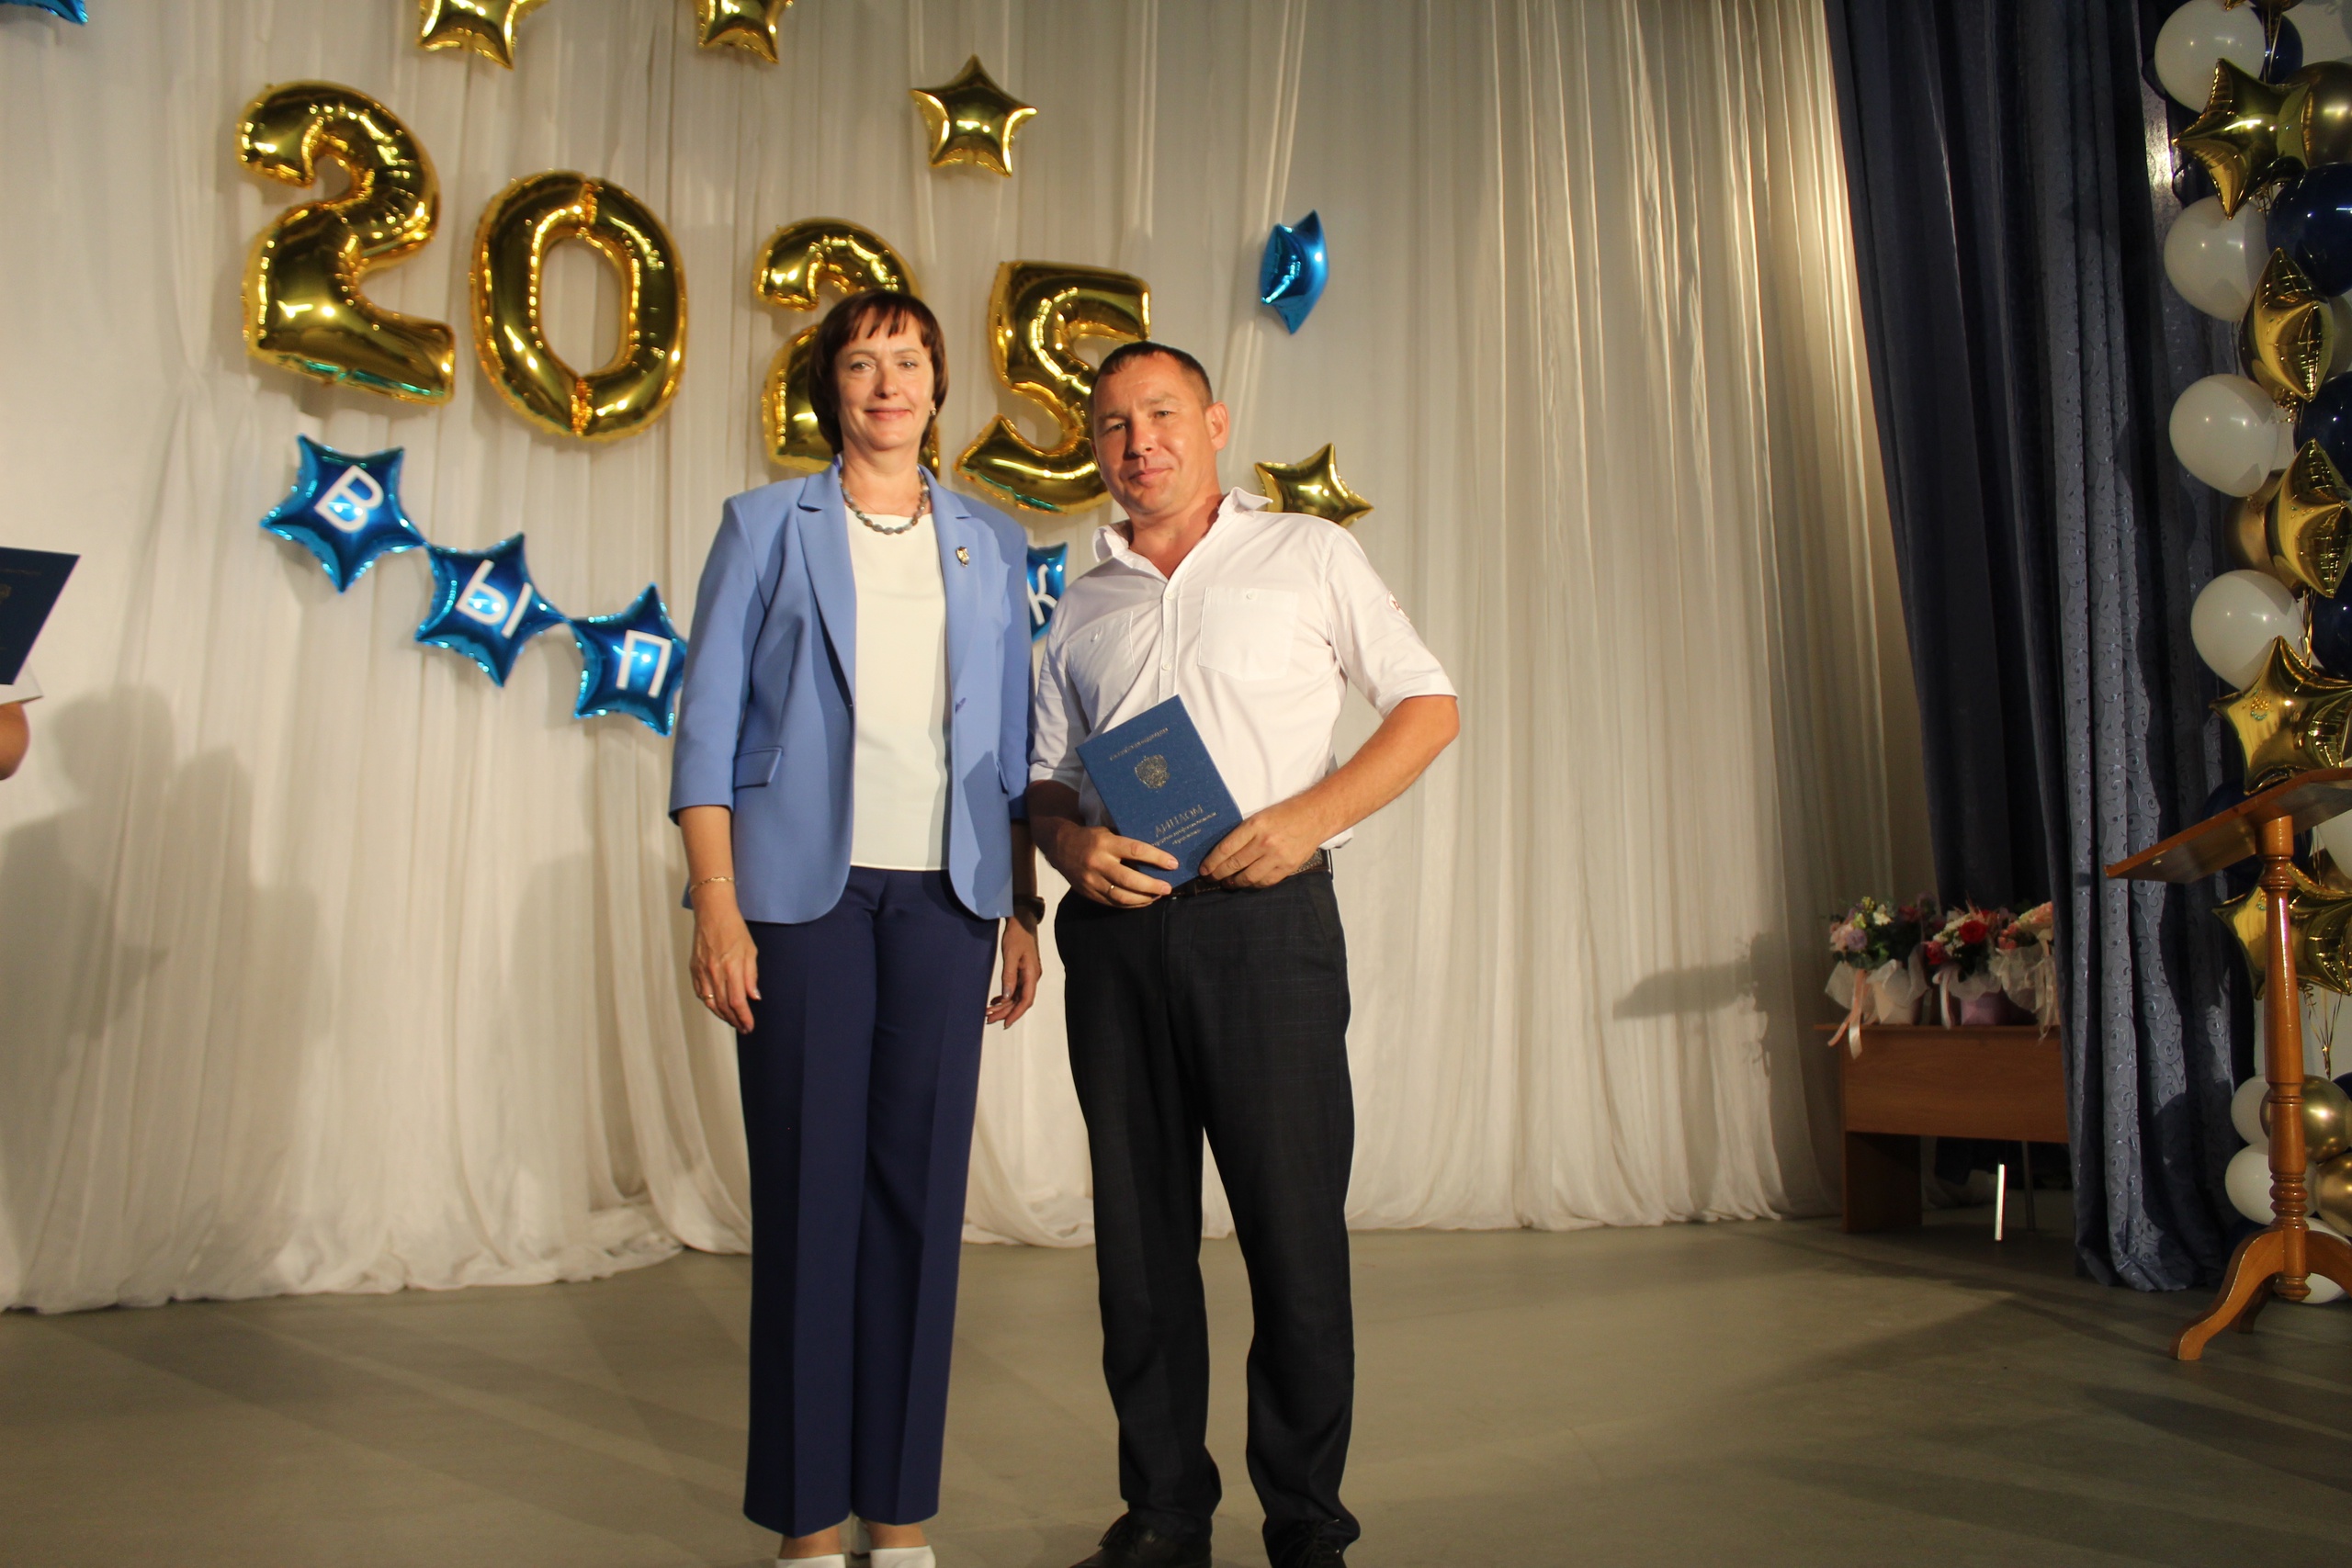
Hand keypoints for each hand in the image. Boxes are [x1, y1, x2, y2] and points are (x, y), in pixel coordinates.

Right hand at [690, 902, 759, 1032]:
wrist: (713, 913)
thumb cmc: (734, 930)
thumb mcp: (750, 951)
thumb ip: (751, 976)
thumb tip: (754, 997)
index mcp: (731, 968)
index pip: (737, 1001)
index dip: (743, 1017)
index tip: (749, 1026)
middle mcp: (714, 972)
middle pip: (723, 1006)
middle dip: (734, 1020)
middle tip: (743, 1028)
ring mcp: (701, 971)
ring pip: (710, 1002)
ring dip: (722, 1015)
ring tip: (732, 1021)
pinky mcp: (694, 968)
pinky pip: (701, 993)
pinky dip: (709, 1003)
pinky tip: (717, 1007)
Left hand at [987, 913, 1042, 1026]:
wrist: (1022, 921)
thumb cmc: (1017, 935)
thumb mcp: (1011, 955)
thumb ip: (1009, 976)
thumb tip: (1007, 997)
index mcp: (1032, 974)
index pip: (1026, 1000)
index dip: (1016, 1013)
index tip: (1005, 1023)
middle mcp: (1032, 977)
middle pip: (1020, 1000)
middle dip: (1005, 1012)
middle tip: (989, 1019)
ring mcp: (1028, 975)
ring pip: (1016, 996)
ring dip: (1004, 1005)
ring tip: (988, 1012)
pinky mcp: (1023, 971)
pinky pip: (1015, 989)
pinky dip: (1005, 996)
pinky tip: (995, 1001)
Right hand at [1037, 816, 1177, 905]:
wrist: (1059, 845)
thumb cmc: (1091, 837)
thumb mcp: (1107, 832)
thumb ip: (1126, 843)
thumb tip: (1156, 853)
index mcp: (1105, 843)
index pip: (1135, 851)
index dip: (1156, 858)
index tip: (1173, 863)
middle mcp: (1098, 863)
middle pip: (1129, 879)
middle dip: (1151, 886)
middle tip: (1167, 887)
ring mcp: (1091, 880)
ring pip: (1121, 896)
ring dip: (1143, 899)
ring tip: (1157, 896)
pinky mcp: (1088, 892)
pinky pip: (1112, 903)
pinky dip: (1130, 904)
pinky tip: (1142, 901)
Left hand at [1200, 798, 1328, 887]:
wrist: (1315, 816)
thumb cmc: (1286, 814)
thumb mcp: (1260, 816)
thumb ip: (1243, 833)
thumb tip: (1222, 852)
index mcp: (1255, 825)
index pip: (1226, 848)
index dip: (1212, 862)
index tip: (1204, 869)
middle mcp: (1265, 842)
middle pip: (1234, 864)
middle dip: (1219, 874)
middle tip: (1211, 878)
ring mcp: (1277, 856)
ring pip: (1248, 877)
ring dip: (1234, 882)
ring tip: (1227, 883)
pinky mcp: (1288, 867)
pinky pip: (1265, 881)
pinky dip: (1253, 884)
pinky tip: (1247, 883)